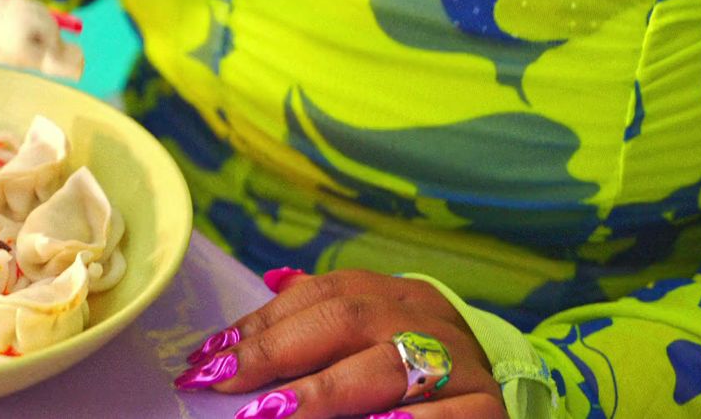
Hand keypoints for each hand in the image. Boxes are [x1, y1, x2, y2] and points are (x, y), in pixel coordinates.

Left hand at [177, 269, 504, 418]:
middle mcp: (431, 319)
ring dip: (322, 393)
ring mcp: (464, 364)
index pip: (321, 295)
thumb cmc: (414, 385)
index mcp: (398, 295)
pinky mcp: (488, 411)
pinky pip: (438, 416)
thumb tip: (248, 310)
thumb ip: (320, 326)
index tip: (209, 357)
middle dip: (277, 352)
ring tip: (272, 413)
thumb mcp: (371, 345)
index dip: (261, 323)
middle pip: (348, 320)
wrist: (491, 415)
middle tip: (226, 382)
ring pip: (384, 368)